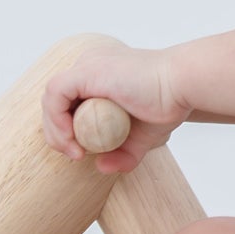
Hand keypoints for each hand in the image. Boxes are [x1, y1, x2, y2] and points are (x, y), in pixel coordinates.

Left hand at [39, 42, 187, 175]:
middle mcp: (90, 65)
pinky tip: (72, 138)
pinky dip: (57, 119)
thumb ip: (122, 153)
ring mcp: (87, 65)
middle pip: (57, 101)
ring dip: (56, 130)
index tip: (82, 152)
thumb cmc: (168, 103)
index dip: (67, 130)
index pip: (69, 103)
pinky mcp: (86, 70)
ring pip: (51, 98)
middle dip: (58, 133)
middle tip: (75, 154)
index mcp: (100, 75)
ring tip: (75, 151)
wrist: (182, 86)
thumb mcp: (141, 137)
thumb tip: (102, 168)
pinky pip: (56, 94)